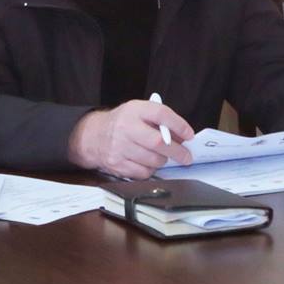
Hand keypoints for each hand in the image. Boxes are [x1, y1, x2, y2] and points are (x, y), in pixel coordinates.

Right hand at [67, 100, 194, 177]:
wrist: (94, 136)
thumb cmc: (123, 123)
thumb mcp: (139, 113)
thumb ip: (160, 121)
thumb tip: (183, 138)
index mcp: (134, 110)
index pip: (161, 114)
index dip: (178, 125)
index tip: (189, 135)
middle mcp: (126, 128)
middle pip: (159, 142)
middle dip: (178, 151)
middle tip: (186, 156)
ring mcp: (120, 148)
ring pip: (153, 160)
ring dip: (163, 160)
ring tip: (160, 155)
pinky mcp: (117, 164)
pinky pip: (144, 173)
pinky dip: (150, 170)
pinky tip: (146, 162)